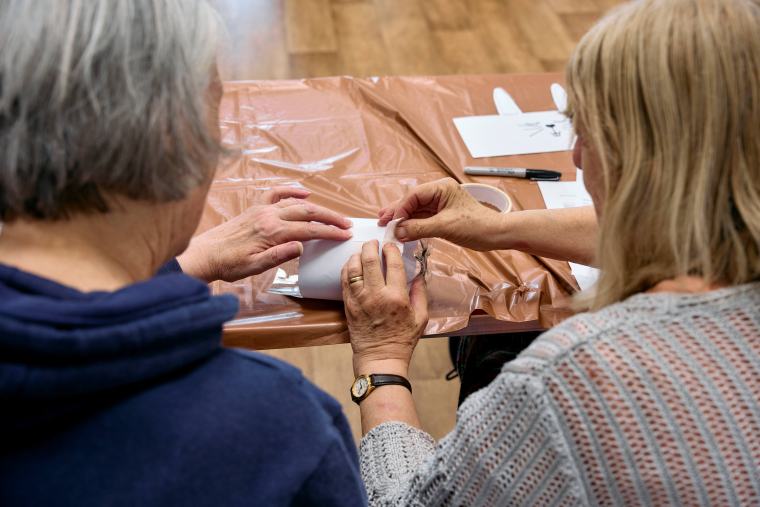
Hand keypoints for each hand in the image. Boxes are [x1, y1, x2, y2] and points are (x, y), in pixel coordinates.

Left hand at [178, 187, 352, 281]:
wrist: (204, 254)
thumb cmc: (228, 264)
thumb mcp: (254, 267)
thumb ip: (279, 256)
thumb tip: (301, 246)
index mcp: (271, 232)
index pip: (309, 230)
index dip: (330, 232)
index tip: (345, 236)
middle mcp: (268, 216)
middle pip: (307, 212)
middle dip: (330, 218)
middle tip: (347, 225)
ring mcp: (262, 209)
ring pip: (296, 203)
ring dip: (317, 207)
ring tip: (333, 215)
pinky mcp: (255, 208)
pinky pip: (276, 194)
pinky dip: (292, 191)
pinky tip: (305, 192)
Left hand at [341, 240, 427, 375]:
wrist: (380, 358)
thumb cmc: (402, 340)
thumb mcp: (421, 318)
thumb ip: (420, 293)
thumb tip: (418, 275)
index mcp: (397, 297)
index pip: (393, 264)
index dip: (391, 249)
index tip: (390, 244)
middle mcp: (376, 295)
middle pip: (370, 260)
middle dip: (371, 246)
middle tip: (374, 242)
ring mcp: (359, 299)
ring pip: (353, 267)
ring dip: (357, 254)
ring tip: (362, 250)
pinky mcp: (348, 305)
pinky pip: (344, 280)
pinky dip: (347, 268)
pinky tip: (352, 264)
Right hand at [377, 178, 505, 250]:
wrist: (495, 234)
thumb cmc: (476, 225)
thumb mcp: (445, 227)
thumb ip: (419, 228)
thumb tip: (397, 231)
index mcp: (441, 187)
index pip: (413, 195)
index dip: (399, 208)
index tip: (390, 222)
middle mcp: (439, 193)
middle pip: (411, 201)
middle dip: (396, 211)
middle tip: (381, 221)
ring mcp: (440, 204)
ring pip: (415, 210)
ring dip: (401, 218)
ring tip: (385, 224)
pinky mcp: (442, 215)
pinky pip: (422, 218)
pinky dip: (411, 224)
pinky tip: (400, 229)